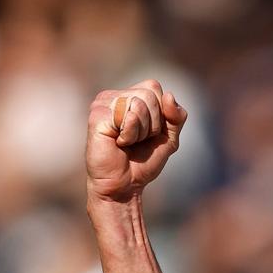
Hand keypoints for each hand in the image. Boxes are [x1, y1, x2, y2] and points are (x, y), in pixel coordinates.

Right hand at [86, 79, 187, 201]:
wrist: (125, 185)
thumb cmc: (143, 161)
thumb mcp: (169, 137)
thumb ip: (176, 116)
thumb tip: (168, 95)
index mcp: (128, 95)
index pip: (154, 87)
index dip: (160, 113)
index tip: (148, 132)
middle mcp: (113, 96)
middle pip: (149, 95)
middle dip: (151, 123)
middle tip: (136, 139)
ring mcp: (102, 104)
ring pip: (139, 104)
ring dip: (141, 130)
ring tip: (126, 141)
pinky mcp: (96, 116)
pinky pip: (128, 116)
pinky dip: (130, 134)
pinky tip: (118, 142)